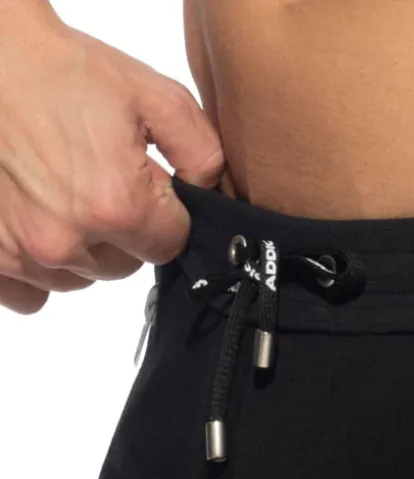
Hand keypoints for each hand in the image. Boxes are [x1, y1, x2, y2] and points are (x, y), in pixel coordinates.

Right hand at [0, 19, 224, 313]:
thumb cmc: (60, 69)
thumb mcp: (155, 97)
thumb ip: (203, 155)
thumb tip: (213, 196)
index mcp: (116, 208)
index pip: (170, 245)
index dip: (164, 214)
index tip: (144, 185)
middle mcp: (66, 240)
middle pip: (125, 265)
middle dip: (123, 231)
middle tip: (97, 179)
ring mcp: (20, 253)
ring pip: (80, 277)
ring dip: (80, 247)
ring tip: (60, 191)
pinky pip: (29, 294)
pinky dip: (36, 270)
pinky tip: (34, 225)